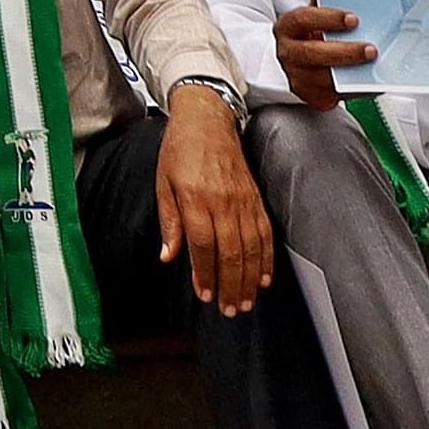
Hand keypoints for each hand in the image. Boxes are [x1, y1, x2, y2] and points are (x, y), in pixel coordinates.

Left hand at [154, 82, 272, 314]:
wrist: (207, 118)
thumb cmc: (180, 149)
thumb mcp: (162, 182)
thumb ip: (169, 221)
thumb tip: (169, 255)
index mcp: (196, 197)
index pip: (203, 244)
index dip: (205, 272)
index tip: (205, 294)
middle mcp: (223, 201)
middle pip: (231, 251)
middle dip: (231, 285)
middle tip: (229, 309)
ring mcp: (243, 200)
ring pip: (251, 247)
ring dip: (249, 278)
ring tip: (246, 302)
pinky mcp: (255, 198)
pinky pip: (265, 233)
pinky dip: (266, 257)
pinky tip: (264, 276)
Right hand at [273, 3, 373, 111]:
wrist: (291, 61)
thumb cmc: (307, 35)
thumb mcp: (312, 17)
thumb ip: (327, 6)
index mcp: (288, 28)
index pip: (303, 20)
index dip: (328, 19)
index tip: (353, 19)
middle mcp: (289, 54)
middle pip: (314, 54)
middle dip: (346, 52)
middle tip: (370, 50)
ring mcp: (298, 78)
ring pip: (324, 80)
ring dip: (352, 74)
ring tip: (374, 66)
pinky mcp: (312, 97)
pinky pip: (336, 96)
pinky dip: (356, 90)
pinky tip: (370, 82)